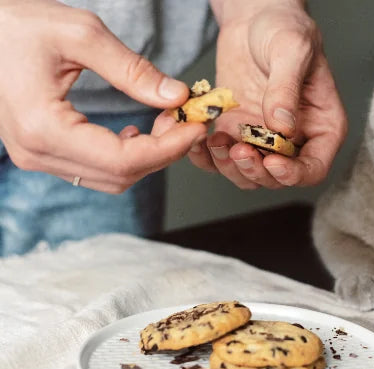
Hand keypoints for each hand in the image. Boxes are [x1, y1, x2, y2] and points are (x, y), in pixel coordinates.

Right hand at [0, 0, 206, 192]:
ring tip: (166, 122)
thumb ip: (132, 69)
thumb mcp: (79, 34)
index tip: (196, 126)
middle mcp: (37, 153)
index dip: (168, 148)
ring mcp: (37, 158)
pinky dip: (126, 158)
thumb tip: (177, 96)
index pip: (123, 160)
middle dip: (163, 152)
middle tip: (186, 121)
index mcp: (42, 128)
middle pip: (121, 175)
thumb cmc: (17, 23)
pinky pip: (95, 171)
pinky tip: (137, 133)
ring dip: (147, 157)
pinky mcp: (43, 153)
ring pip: (110, 179)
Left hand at [188, 0, 346, 188]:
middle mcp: (294, 140)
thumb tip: (281, 125)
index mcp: (321, 127)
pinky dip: (208, 158)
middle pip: (277, 179)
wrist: (253, 18)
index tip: (272, 163)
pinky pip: (222, 159)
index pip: (313, 168)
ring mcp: (262, 139)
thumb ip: (287, 88)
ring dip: (230, 168)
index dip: (294, 174)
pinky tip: (200, 142)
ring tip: (217, 143)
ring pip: (248, 175)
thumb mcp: (291, 50)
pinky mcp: (236, 132)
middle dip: (256, 171)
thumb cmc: (283, 27)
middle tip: (239, 150)